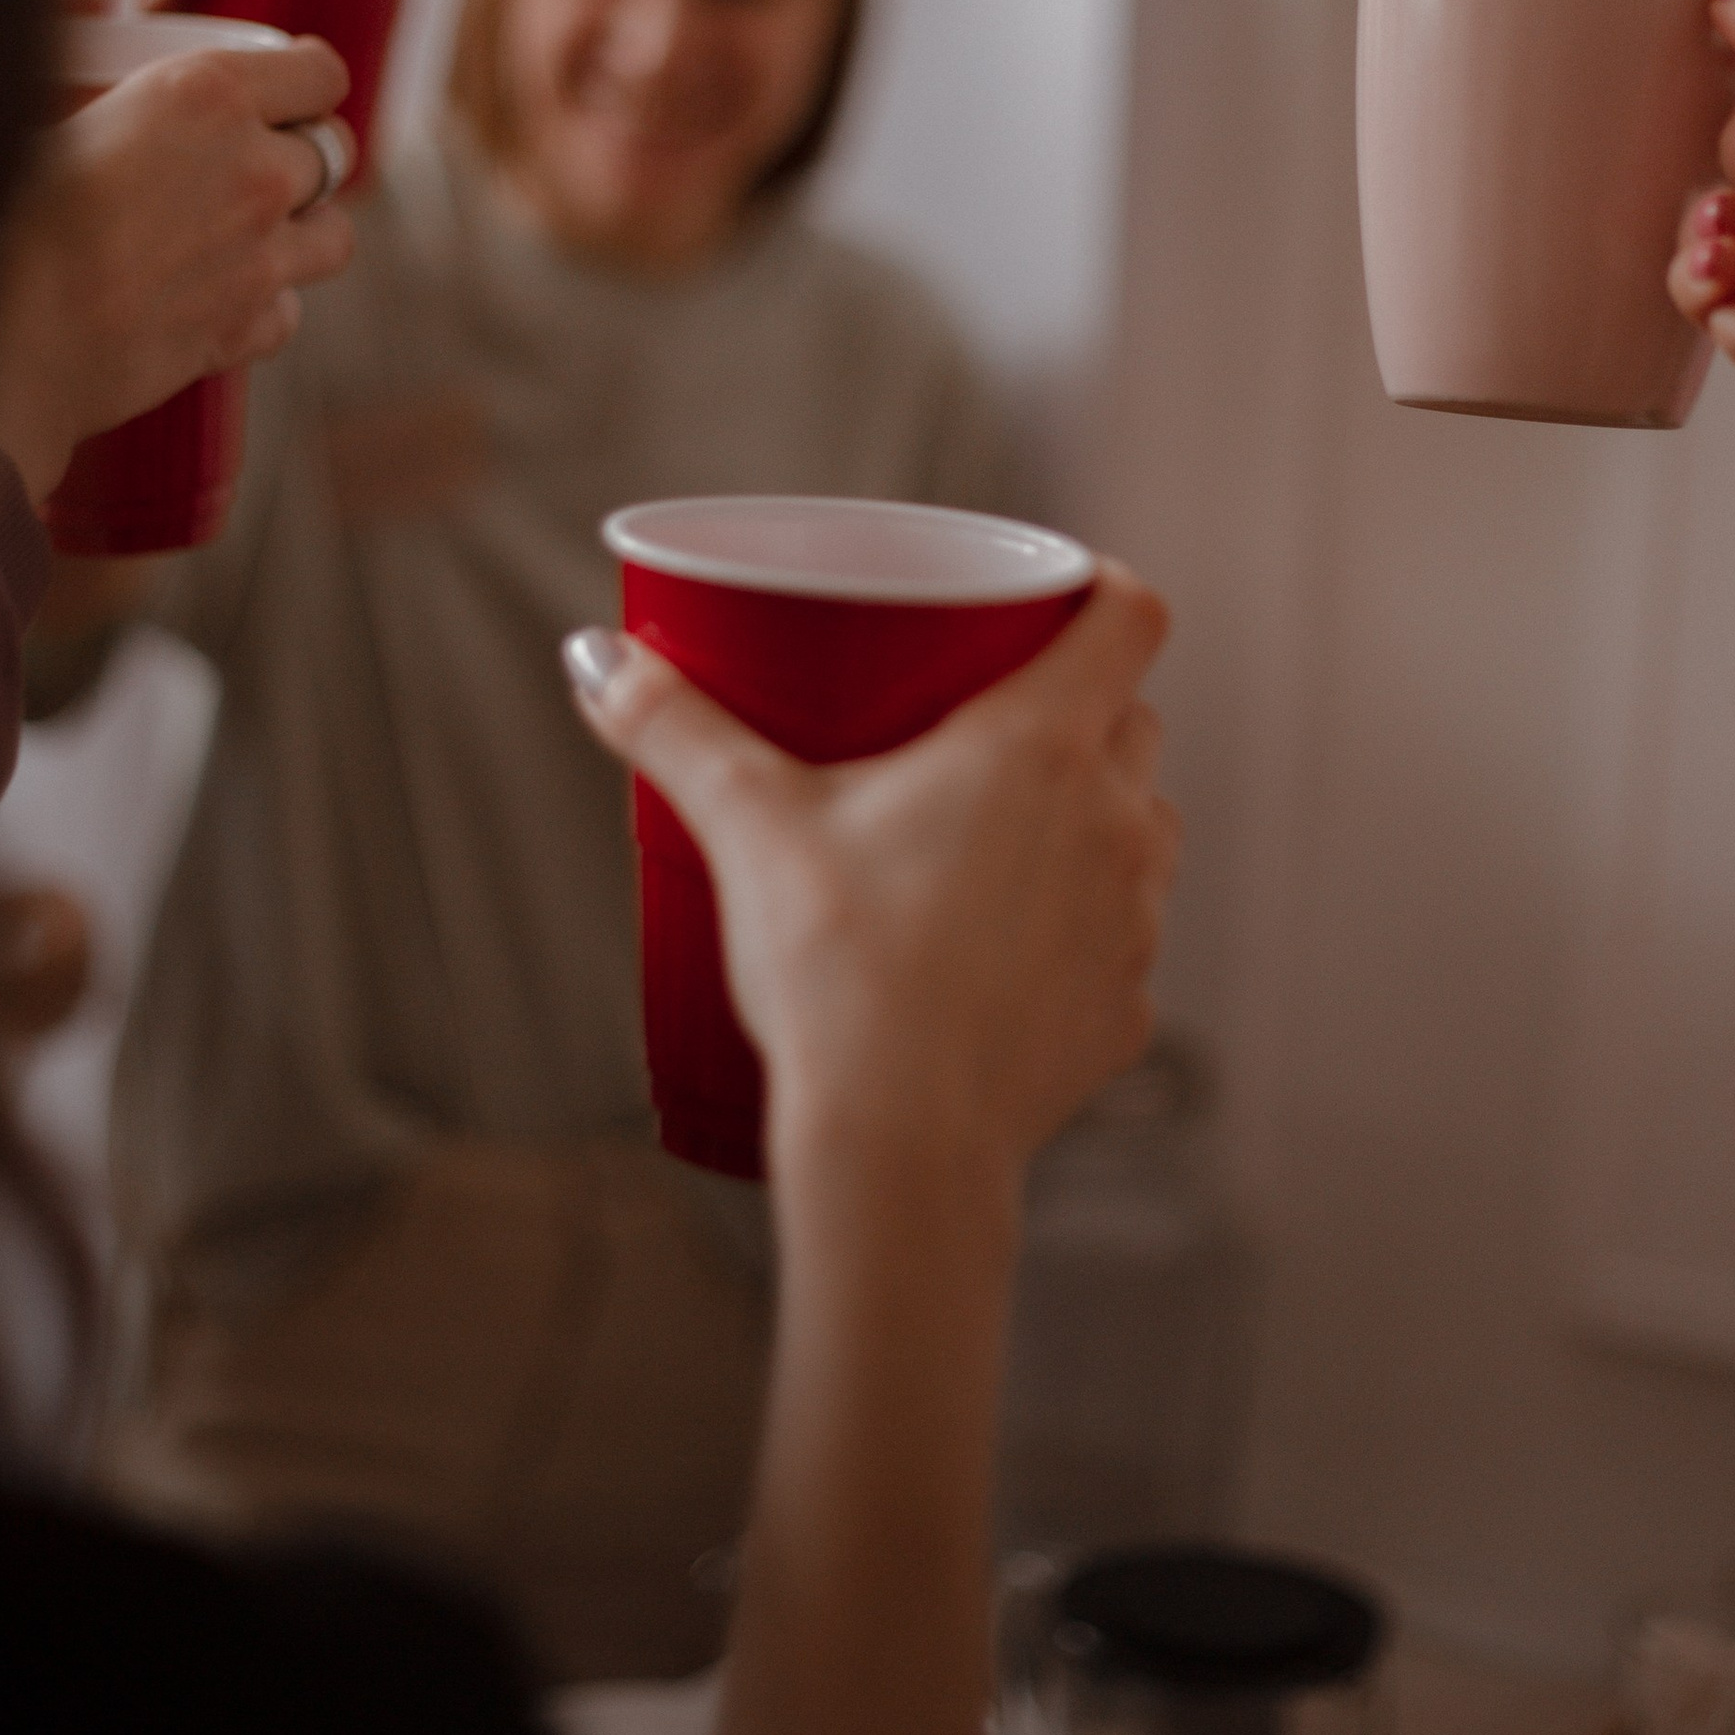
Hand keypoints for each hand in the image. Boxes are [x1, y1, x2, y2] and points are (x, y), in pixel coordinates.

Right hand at [0, 30, 356, 501]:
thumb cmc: (2, 211)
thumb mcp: (57, 111)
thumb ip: (127, 95)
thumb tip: (113, 56)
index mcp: (210, 96)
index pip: (321, 72)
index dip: (305, 82)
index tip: (287, 94)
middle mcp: (255, 170)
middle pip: (336, 150)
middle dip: (302, 154)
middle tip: (247, 169)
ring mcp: (264, 255)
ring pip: (336, 235)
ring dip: (301, 233)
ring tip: (244, 238)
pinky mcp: (248, 328)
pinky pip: (288, 312)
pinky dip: (259, 310)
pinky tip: (209, 301)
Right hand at [567, 567, 1175, 1181]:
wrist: (899, 1149)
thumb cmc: (836, 973)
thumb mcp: (748, 827)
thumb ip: (673, 729)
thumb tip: (594, 658)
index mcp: (1042, 746)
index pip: (1130, 614)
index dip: (1099, 585)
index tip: (1055, 590)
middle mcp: (1117, 821)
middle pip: (1133, 717)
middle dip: (1074, 704)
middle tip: (985, 717)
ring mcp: (1137, 920)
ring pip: (1140, 826)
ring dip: (1088, 815)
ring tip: (996, 836)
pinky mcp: (1129, 1008)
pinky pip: (1120, 937)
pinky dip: (1076, 927)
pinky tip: (1003, 950)